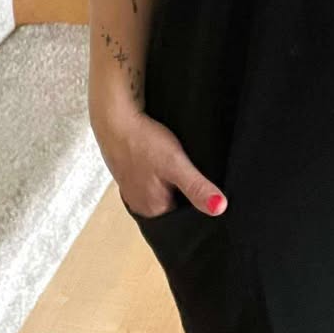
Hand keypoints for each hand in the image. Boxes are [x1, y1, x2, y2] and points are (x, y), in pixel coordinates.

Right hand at [97, 104, 227, 219]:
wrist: (114, 117)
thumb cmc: (143, 141)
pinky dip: (159, 170)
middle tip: (187, 167)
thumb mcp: (176, 164)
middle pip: (174, 203)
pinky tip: (160, 157)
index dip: (198, 198)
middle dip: (184, 189)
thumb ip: (197, 188)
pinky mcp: (129, 175)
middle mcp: (140, 205)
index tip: (202, 181)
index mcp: (153, 210)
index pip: (186, 214)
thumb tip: (219, 209)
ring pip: (163, 190)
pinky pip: (151, 179)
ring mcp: (132, 190)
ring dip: (171, 178)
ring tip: (174, 161)